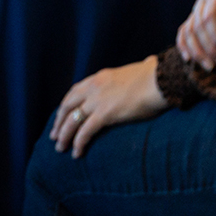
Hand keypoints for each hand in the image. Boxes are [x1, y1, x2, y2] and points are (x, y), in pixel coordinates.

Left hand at [50, 56, 166, 157]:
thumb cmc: (157, 76)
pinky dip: (78, 142)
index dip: (67, 105)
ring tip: (60, 148)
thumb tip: (149, 61)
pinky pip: (85, 131)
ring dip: (64, 135)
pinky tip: (76, 153)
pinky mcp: (104, 114)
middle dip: (59, 121)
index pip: (75, 92)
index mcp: (100, 78)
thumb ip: (139, 69)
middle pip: (67, 105)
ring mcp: (97, 100)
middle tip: (54, 135)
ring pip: (72, 120)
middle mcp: (93, 87)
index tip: (62, 115)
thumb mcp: (140, 68)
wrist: (161, 80)